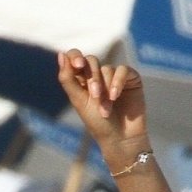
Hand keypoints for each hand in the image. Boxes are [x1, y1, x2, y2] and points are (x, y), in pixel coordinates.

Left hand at [56, 49, 148, 163]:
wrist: (119, 137)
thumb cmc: (96, 122)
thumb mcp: (79, 100)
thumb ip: (68, 79)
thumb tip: (61, 54)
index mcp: (81, 80)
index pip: (75, 58)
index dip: (75, 56)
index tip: (77, 65)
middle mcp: (97, 75)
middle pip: (91, 60)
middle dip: (91, 77)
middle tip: (94, 94)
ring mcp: (114, 76)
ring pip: (106, 69)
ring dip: (105, 88)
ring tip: (106, 108)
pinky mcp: (130, 78)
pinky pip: (123, 70)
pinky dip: (118, 82)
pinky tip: (115, 97)